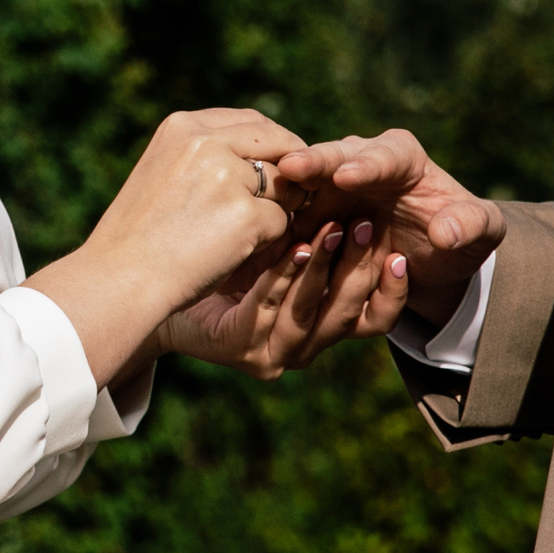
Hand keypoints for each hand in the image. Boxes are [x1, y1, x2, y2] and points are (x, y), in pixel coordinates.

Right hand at [28, 109, 304, 386]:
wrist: (118, 281)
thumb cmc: (140, 237)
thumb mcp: (163, 174)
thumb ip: (205, 157)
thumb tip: (264, 160)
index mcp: (183, 127)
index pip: (252, 122)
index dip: (274, 147)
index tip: (276, 173)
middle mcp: (206, 142)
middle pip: (278, 144)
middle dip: (290, 173)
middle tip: (285, 202)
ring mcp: (227, 177)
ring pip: (285, 184)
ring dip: (277, 208)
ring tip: (239, 234)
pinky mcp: (244, 216)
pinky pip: (281, 222)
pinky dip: (267, 241)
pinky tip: (235, 254)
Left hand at [160, 219, 411, 378]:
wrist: (151, 292)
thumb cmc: (220, 263)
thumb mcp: (278, 248)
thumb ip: (314, 237)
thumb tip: (355, 200)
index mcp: (318, 329)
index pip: (372, 319)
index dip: (392, 291)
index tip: (402, 253)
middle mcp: (300, 348)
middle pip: (346, 315)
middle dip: (361, 270)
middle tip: (370, 227)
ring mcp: (269, 352)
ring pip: (310, 311)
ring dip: (326, 268)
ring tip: (337, 229)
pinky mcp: (239, 347)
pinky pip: (269, 306)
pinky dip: (284, 274)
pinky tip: (294, 244)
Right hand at [273, 130, 501, 331]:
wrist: (430, 258)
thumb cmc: (461, 234)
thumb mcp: (483, 231)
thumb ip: (473, 225)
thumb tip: (446, 232)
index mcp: (401, 156)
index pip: (385, 155)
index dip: (365, 165)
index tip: (346, 176)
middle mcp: (358, 163)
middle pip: (332, 158)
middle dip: (312, 164)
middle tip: (290, 169)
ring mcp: (328, 190)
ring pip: (305, 189)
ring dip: (286, 200)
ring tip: (262, 207)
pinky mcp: (310, 219)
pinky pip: (291, 223)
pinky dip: (274, 231)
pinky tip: (254, 239)